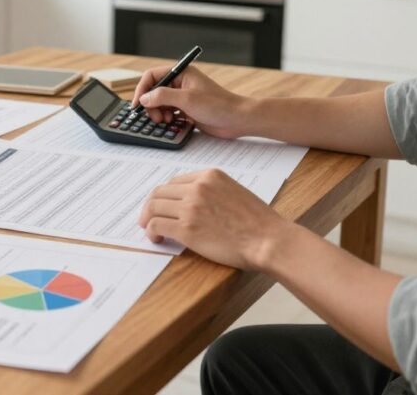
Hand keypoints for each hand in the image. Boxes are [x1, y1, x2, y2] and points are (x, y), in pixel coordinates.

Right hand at [131, 65, 250, 138]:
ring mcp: (183, 97)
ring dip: (158, 113)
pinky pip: (168, 112)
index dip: (142, 89)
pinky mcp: (187, 110)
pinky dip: (166, 118)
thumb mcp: (187, 99)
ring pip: (160, 103)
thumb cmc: (218, 105)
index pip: (152, 76)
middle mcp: (181, 83)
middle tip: (155, 117)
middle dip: (151, 105)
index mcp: (181, 73)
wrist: (237, 119)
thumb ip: (162, 96)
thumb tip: (144, 98)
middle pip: (154, 91)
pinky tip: (172, 123)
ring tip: (165, 121)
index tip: (137, 104)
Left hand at [138, 169, 290, 269]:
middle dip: (151, 206)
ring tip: (150, 230)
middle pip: (160, 192)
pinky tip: (157, 239)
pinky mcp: (186, 228)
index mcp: (210, 175)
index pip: (175, 182)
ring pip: (154, 208)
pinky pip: (156, 225)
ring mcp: (191, 207)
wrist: (268, 240)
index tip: (162, 206)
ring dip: (148, 219)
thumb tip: (190, 202)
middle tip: (148, 218)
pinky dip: (151, 232)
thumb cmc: (257, 222)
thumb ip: (211, 191)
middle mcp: (197, 187)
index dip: (165, 196)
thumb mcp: (234, 192)